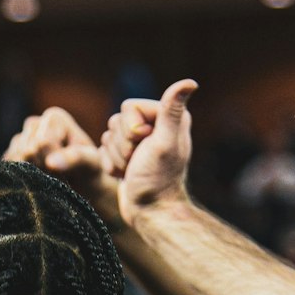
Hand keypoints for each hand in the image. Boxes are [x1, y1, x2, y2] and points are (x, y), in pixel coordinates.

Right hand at [4, 109, 120, 224]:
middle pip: (27, 151)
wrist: (82, 184)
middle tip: (59, 177)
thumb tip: (51, 163)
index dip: (54, 163)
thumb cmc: (90, 172)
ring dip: (33, 175)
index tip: (69, 170)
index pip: (42, 143)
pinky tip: (38, 178)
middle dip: (43, 170)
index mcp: (54, 118)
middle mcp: (34, 123)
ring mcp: (20, 138)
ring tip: (50, 177)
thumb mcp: (91, 164)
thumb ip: (74, 159)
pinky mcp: (10, 154)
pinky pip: (9, 167)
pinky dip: (22, 178)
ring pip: (16, 160)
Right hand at [101, 79, 196, 225]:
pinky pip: (103, 150)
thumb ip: (171, 111)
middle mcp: (154, 125)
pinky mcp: (126, 154)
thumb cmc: (157, 180)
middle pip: (117, 121)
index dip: (130, 129)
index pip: (129, 106)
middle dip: (122, 146)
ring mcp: (139, 141)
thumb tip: (191, 82)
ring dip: (116, 157)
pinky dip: (110, 165)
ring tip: (133, 170)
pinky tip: (126, 175)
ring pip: (108, 136)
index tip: (145, 147)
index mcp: (167, 116)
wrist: (149, 212)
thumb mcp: (164, 143)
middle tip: (138, 161)